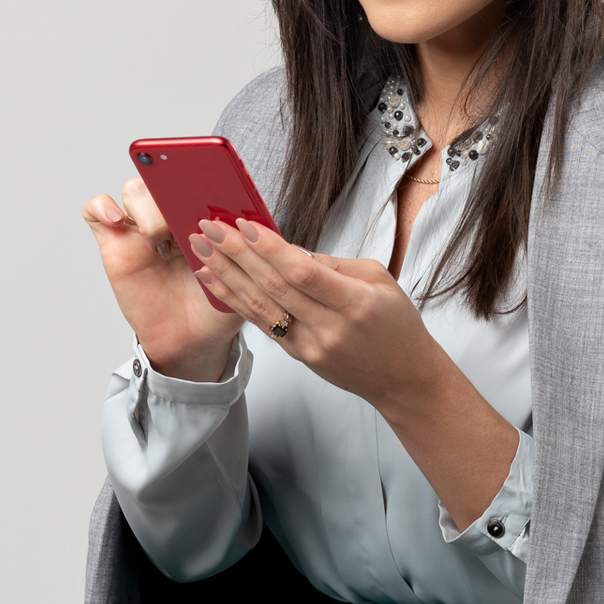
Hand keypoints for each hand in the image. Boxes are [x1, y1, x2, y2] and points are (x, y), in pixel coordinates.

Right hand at [82, 178, 242, 381]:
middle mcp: (171, 216)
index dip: (202, 167)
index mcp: (203, 216)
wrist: (191, 340)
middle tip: (188, 219)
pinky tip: (117, 221)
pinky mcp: (116, 244)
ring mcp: (141, 229)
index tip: (213, 172)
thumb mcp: (242, 276)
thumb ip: (241, 247)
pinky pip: (96, 211)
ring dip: (148, 208)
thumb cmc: (215, 306)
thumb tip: (242, 218)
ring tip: (159, 239)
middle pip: (163, 177)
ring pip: (134, 190)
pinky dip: (102, 207)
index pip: (199, 177)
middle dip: (173, 189)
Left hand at [193, 218, 519, 528]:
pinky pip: (261, 322)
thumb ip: (332, 264)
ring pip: (260, 306)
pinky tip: (213, 278)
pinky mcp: (297, 356)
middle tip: (209, 226)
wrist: (403, 379)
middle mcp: (328, 330)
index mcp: (355, 305)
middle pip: (274, 287)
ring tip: (200, 248)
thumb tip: (286, 248)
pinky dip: (234, 298)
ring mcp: (310, 347)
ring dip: (226, 274)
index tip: (244, 224)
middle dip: (238, 254)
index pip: (304, 274)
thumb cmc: (397, 324)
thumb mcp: (379, 280)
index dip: (271, 249)